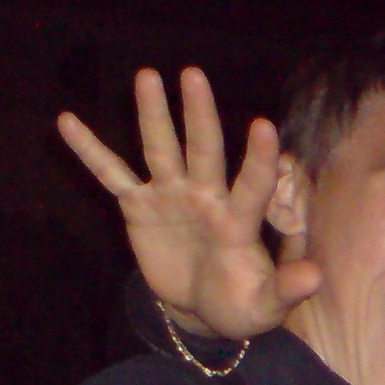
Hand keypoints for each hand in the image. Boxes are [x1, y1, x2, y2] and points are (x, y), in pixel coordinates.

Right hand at [57, 67, 318, 338]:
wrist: (202, 309)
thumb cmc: (241, 303)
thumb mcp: (265, 304)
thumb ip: (288, 288)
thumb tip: (316, 276)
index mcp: (238, 220)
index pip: (252, 184)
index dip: (258, 158)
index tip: (263, 125)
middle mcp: (206, 197)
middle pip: (203, 150)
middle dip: (199, 114)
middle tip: (193, 75)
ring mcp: (171, 197)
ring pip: (160, 149)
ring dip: (153, 115)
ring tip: (147, 77)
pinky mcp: (139, 207)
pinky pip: (111, 175)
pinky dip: (90, 151)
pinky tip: (68, 122)